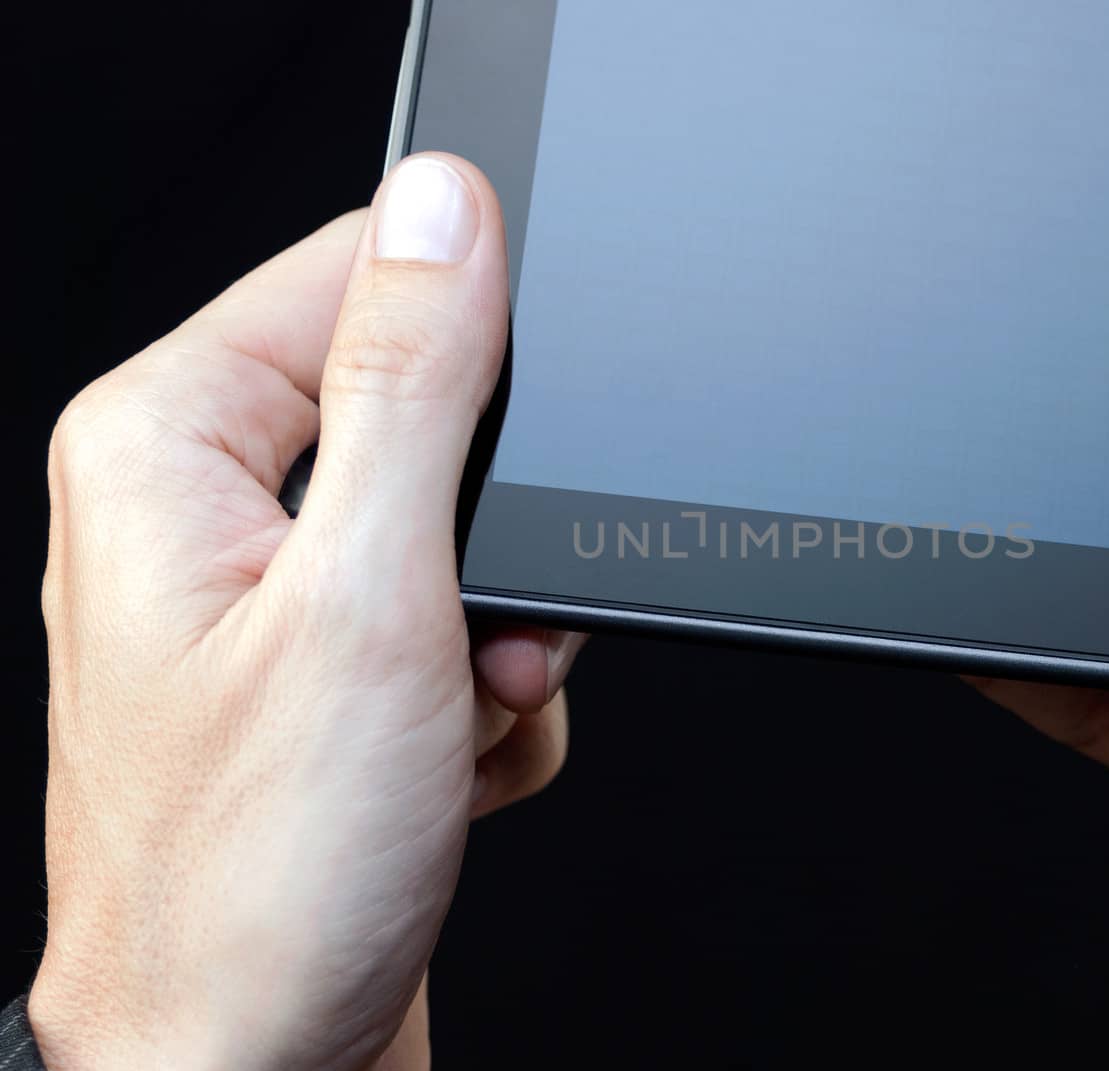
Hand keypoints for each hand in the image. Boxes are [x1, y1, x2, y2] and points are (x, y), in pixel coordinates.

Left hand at [34, 154, 580, 1069]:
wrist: (257, 1069)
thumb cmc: (261, 879)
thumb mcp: (368, 598)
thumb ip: (411, 384)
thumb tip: (445, 209)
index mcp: (173, 448)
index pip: (354, 272)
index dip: (472, 340)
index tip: (520, 432)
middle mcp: (208, 514)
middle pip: (426, 415)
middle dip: (496, 536)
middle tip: (479, 628)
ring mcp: (271, 603)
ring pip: (467, 534)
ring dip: (505, 635)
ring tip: (456, 720)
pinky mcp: (332, 680)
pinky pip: (464, 626)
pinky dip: (489, 701)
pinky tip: (447, 770)